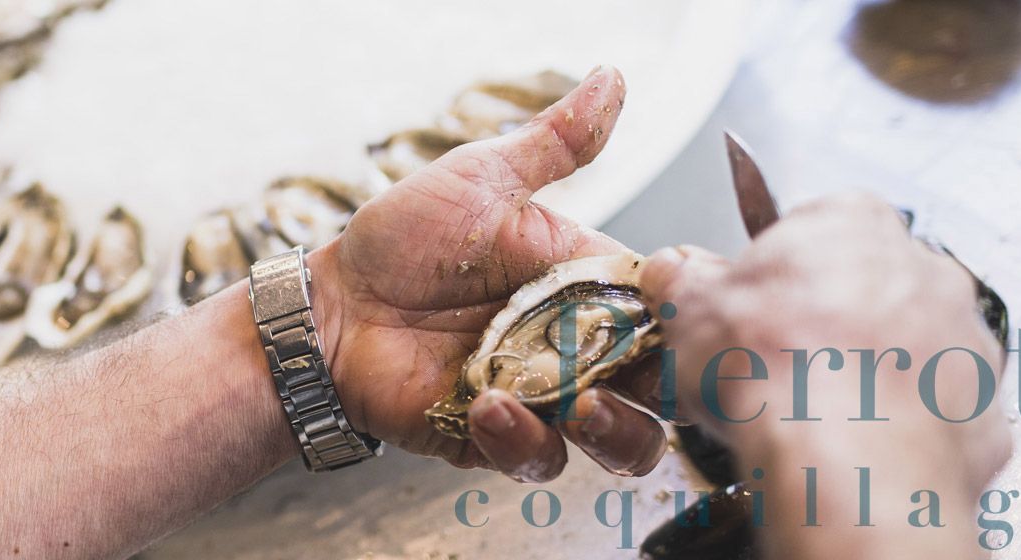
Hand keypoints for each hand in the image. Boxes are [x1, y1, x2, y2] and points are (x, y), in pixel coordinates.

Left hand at [307, 66, 668, 481]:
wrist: (332, 304)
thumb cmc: (403, 239)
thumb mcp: (482, 180)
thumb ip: (555, 145)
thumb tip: (612, 79)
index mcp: (587, 287)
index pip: (667, 311)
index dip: (688, 317)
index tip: (684, 309)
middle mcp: (576, 350)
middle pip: (663, 390)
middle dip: (669, 390)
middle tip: (643, 373)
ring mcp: (541, 401)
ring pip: (622, 442)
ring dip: (614, 430)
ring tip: (580, 405)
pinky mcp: (495, 442)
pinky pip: (536, 459)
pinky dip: (521, 440)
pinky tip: (486, 407)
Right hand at [637, 192, 1011, 493]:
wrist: (842, 463)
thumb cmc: (775, 374)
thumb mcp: (688, 311)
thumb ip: (683, 281)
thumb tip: (673, 273)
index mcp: (851, 222)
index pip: (810, 228)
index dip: (771, 274)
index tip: (747, 309)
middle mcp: (922, 268)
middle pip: (865, 287)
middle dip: (826, 322)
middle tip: (776, 367)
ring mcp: (963, 339)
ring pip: (907, 349)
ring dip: (869, 374)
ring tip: (816, 417)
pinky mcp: (982, 407)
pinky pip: (936, 411)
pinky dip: (902, 428)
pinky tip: (859, 449)